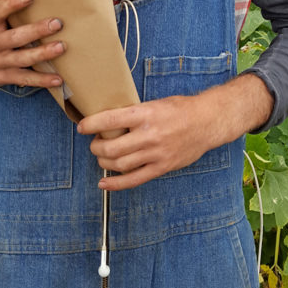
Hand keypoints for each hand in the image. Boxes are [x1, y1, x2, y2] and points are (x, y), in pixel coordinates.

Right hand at [0, 0, 65, 88]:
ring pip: (22, 59)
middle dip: (37, 30)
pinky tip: (58, 78)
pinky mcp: (3, 78)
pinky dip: (42, 80)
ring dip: (43, 53)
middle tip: (57, 22)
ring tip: (61, 46)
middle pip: (15, 37)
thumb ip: (10, 11)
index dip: (12, 4)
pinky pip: (25, 79)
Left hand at [77, 73, 273, 190]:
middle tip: (94, 143)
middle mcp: (148, 135)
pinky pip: (134, 180)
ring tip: (101, 157)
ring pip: (119, 164)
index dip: (91, 124)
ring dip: (104, 162)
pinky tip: (103, 183)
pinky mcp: (161, 167)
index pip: (109, 120)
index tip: (82, 127)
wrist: (206, 122)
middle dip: (96, 147)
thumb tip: (109, 121)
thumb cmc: (179, 109)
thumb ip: (134, 113)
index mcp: (145, 114)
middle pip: (111, 147)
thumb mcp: (154, 103)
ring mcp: (155, 153)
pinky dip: (116, 184)